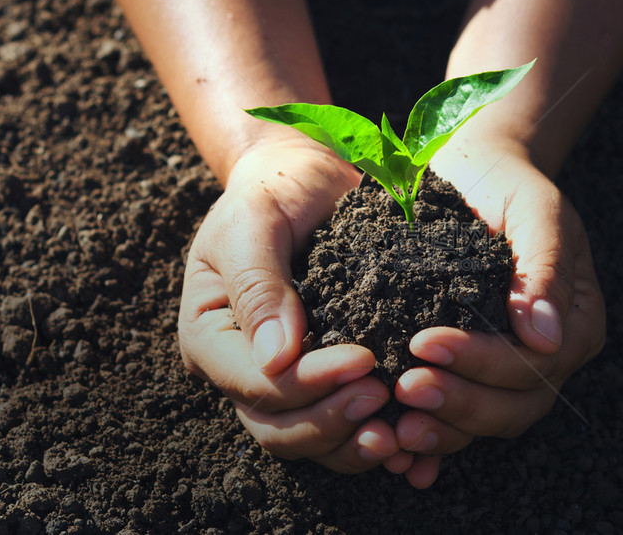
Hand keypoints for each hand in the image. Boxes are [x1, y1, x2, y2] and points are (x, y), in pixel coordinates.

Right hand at [177, 141, 411, 472]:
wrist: (309, 179)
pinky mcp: (326, 376)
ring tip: (400, 430)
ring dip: (353, 443)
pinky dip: (372, 437)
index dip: (307, 384)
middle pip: (278, 427)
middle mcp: (244, 368)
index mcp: (212, 335)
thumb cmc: (275, 191)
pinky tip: (410, 442)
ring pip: (311, 439)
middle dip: (331, 421)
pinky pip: (344, 424)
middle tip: (381, 394)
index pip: (253, 383)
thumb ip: (259, 284)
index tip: (362, 360)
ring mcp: (287, 377)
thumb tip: (276, 358)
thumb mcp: (255, 221)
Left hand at [393, 138, 605, 487]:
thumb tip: (546, 337)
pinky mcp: (471, 373)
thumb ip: (545, 267)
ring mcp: (509, 371)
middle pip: (514, 405)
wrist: (475, 176)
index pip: (535, 363)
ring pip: (485, 421)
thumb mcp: (537, 210)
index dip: (484, 362)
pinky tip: (399, 449)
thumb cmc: (509, 187)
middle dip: (460, 403)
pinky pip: (458, 417)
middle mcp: (547, 357)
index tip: (427, 342)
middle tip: (406, 388)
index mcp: (575, 323)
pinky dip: (433, 440)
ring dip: (443, 429)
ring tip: (397, 426)